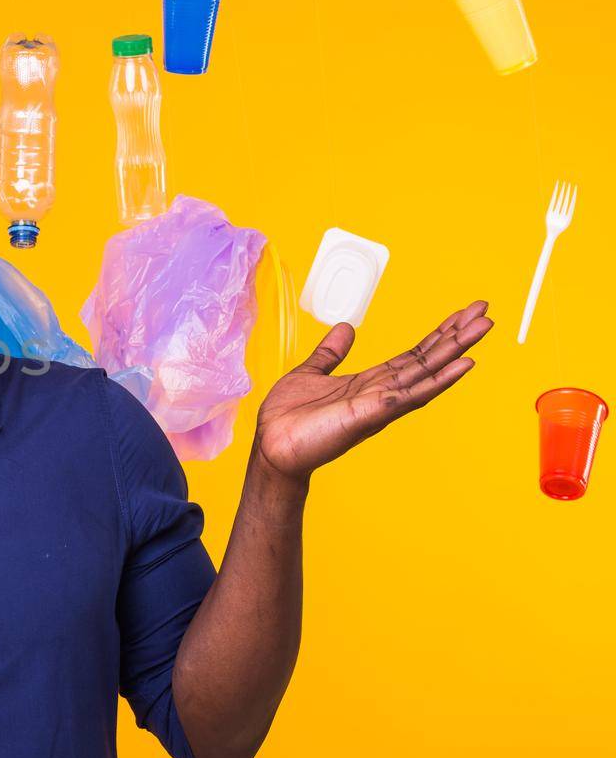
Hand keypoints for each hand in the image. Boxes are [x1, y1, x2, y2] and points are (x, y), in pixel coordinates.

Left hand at [254, 300, 493, 482]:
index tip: (461, 314)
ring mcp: (380, 404)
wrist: (271, 446)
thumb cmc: (289, 418)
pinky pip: (411, 395)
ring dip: (456, 350)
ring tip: (484, 328)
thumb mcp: (311, 374)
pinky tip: (464, 365)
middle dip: (456, 336)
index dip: (437, 335)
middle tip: (485, 311)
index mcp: (370, 383)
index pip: (412, 355)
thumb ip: (330, 354)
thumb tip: (345, 328)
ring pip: (427, 373)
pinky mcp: (371, 414)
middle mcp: (382, 393)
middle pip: (427, 360)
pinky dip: (439, 379)